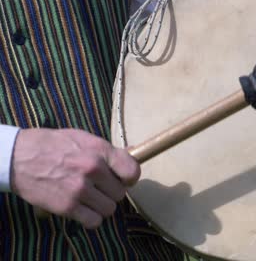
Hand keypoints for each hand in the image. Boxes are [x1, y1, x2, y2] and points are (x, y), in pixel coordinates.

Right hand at [10, 128, 140, 228]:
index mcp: (99, 150)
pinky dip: (90, 218)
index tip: (122, 179)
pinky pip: (94, 221)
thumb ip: (106, 151)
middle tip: (98, 187)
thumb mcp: (83, 138)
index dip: (129, 178)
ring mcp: (80, 189)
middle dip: (111, 192)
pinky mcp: (67, 207)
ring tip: (89, 198)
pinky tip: (83, 209)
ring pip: (109, 209)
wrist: (18, 156)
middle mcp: (93, 169)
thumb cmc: (53, 145)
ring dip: (101, 206)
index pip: (132, 171)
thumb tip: (130, 157)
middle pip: (120, 193)